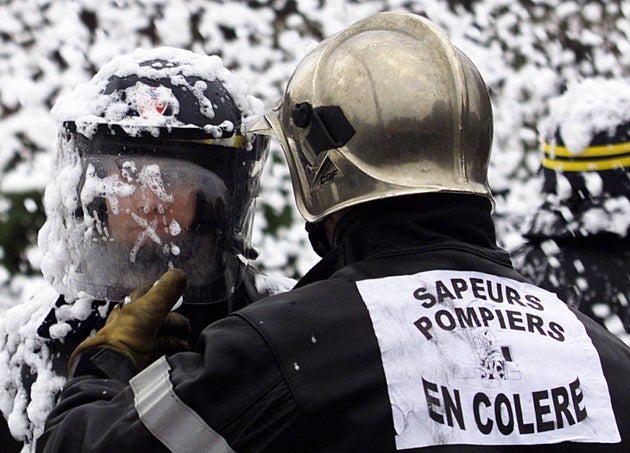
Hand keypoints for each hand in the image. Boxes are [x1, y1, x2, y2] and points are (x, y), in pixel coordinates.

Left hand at [69, 269, 187, 371]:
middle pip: (171, 317)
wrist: (115, 376)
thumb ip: (165, 290)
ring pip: (177, 335)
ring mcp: (149, 346)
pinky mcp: (157, 363)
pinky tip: (168, 357)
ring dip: (176, 340)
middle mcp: (140, 328)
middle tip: (164, 328)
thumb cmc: (124, 339)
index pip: (154, 296)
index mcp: (131, 311)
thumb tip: (180, 273)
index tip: (172, 299)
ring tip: (165, 348)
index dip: (164, 296)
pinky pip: (178, 352)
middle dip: (173, 323)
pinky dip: (177, 353)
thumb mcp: (146, 309)